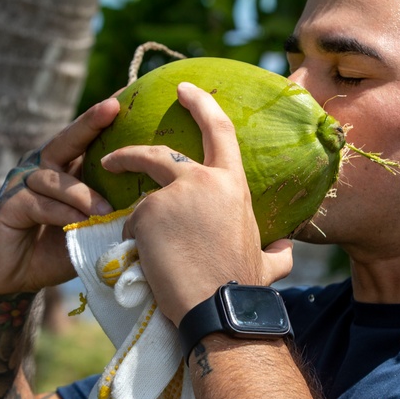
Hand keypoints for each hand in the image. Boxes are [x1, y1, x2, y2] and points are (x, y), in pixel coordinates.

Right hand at [0, 98, 120, 298]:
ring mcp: (24, 185)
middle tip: (113, 107)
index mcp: (65, 170)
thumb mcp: (89, 228)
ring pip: (56, 178)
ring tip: (106, 210)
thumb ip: (110, 213)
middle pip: (67, 140)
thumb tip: (150, 206)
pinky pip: (40, 204)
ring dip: (83, 194)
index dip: (105, 120)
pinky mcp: (10, 206)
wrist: (10, 278)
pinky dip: (62, 214)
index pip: (88, 141)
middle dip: (90, 122)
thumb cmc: (55, 250)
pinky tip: (78, 223)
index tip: (130, 96)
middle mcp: (43, 170)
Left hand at [101, 82, 293, 324]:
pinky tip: (142, 263)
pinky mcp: (146, 216)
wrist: (217, 309)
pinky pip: (131, 226)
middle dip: (130, 153)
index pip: (218, 129)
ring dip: (130, 213)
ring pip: (142, 196)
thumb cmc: (245, 288)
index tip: (183, 89)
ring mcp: (171, 196)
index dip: (200, 103)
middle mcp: (202, 180)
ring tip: (123, 234)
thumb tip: (287, 247)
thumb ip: (279, 250)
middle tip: (113, 158)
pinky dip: (131, 244)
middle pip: (159, 153)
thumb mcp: (270, 263)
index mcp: (232, 184)